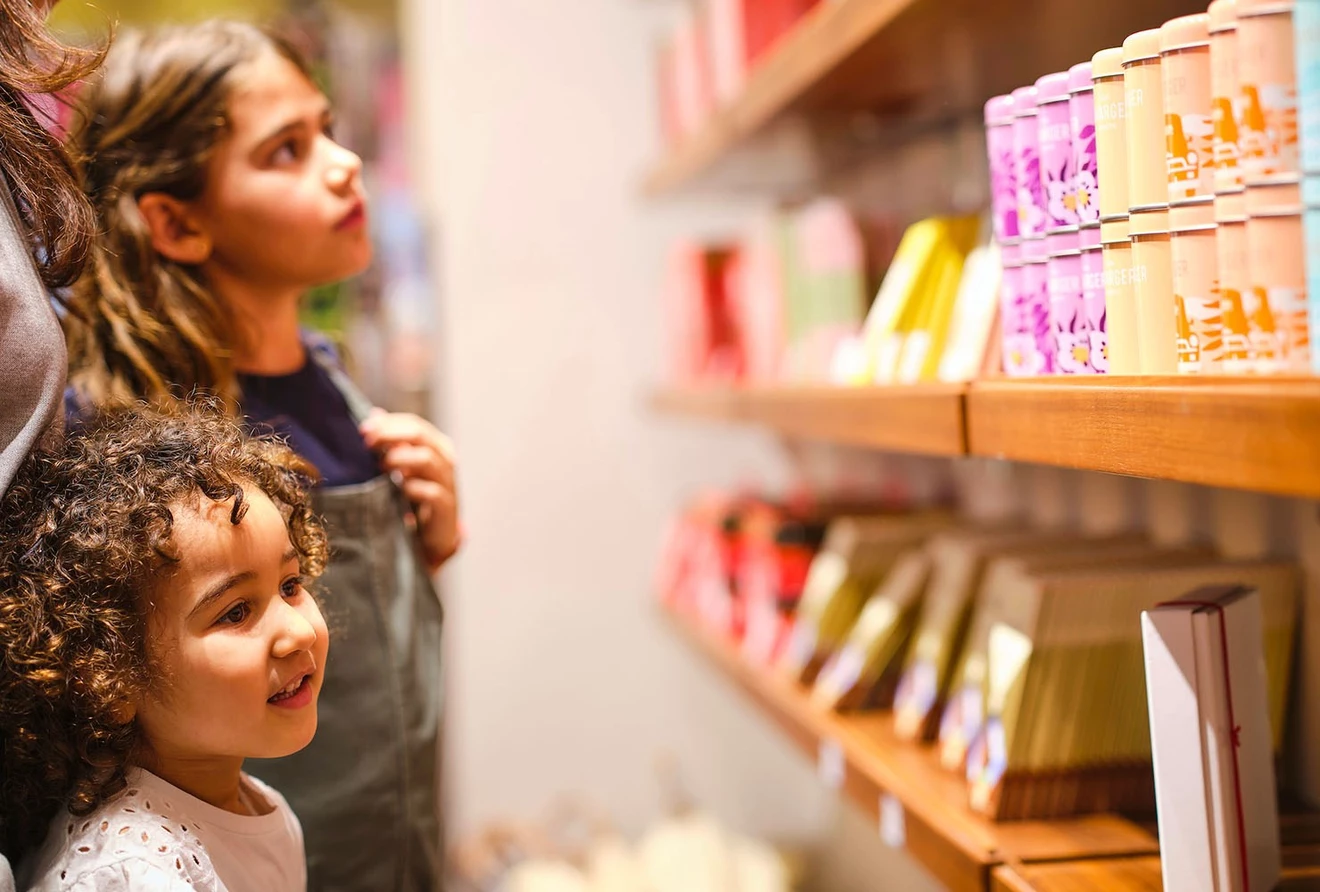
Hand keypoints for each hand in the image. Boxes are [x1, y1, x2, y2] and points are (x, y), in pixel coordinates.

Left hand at [359, 410, 460, 572]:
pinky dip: (411, 488)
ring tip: (380, 466)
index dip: (388, 423)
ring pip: (427, 459)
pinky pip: (430, 492)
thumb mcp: (402, 467)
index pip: (414, 424)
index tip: (363, 429)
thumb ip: (392, 442)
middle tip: (367, 441)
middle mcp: (445, 460)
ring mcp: (448, 482)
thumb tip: (374, 414)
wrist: (432, 537)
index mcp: (436, 446)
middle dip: (390, 435)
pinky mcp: (446, 506)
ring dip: (399, 459)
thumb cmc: (415, 498)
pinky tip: (398, 491)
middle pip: (420, 435)